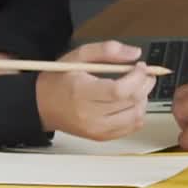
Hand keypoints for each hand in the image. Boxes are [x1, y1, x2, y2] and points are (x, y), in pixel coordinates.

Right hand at [35, 41, 155, 140]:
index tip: (141, 66)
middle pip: (131, 103)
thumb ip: (107, 50)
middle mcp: (89, 115)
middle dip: (145, 85)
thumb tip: (135, 53)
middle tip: (144, 73)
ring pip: (135, 117)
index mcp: (82, 92)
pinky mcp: (100, 137)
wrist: (42, 105)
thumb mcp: (79, 56)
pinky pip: (130, 128)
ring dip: (143, 99)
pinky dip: (137, 113)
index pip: (120, 90)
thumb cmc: (59, 80)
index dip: (137, 77)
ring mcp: (96, 129)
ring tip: (137, 86)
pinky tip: (131, 102)